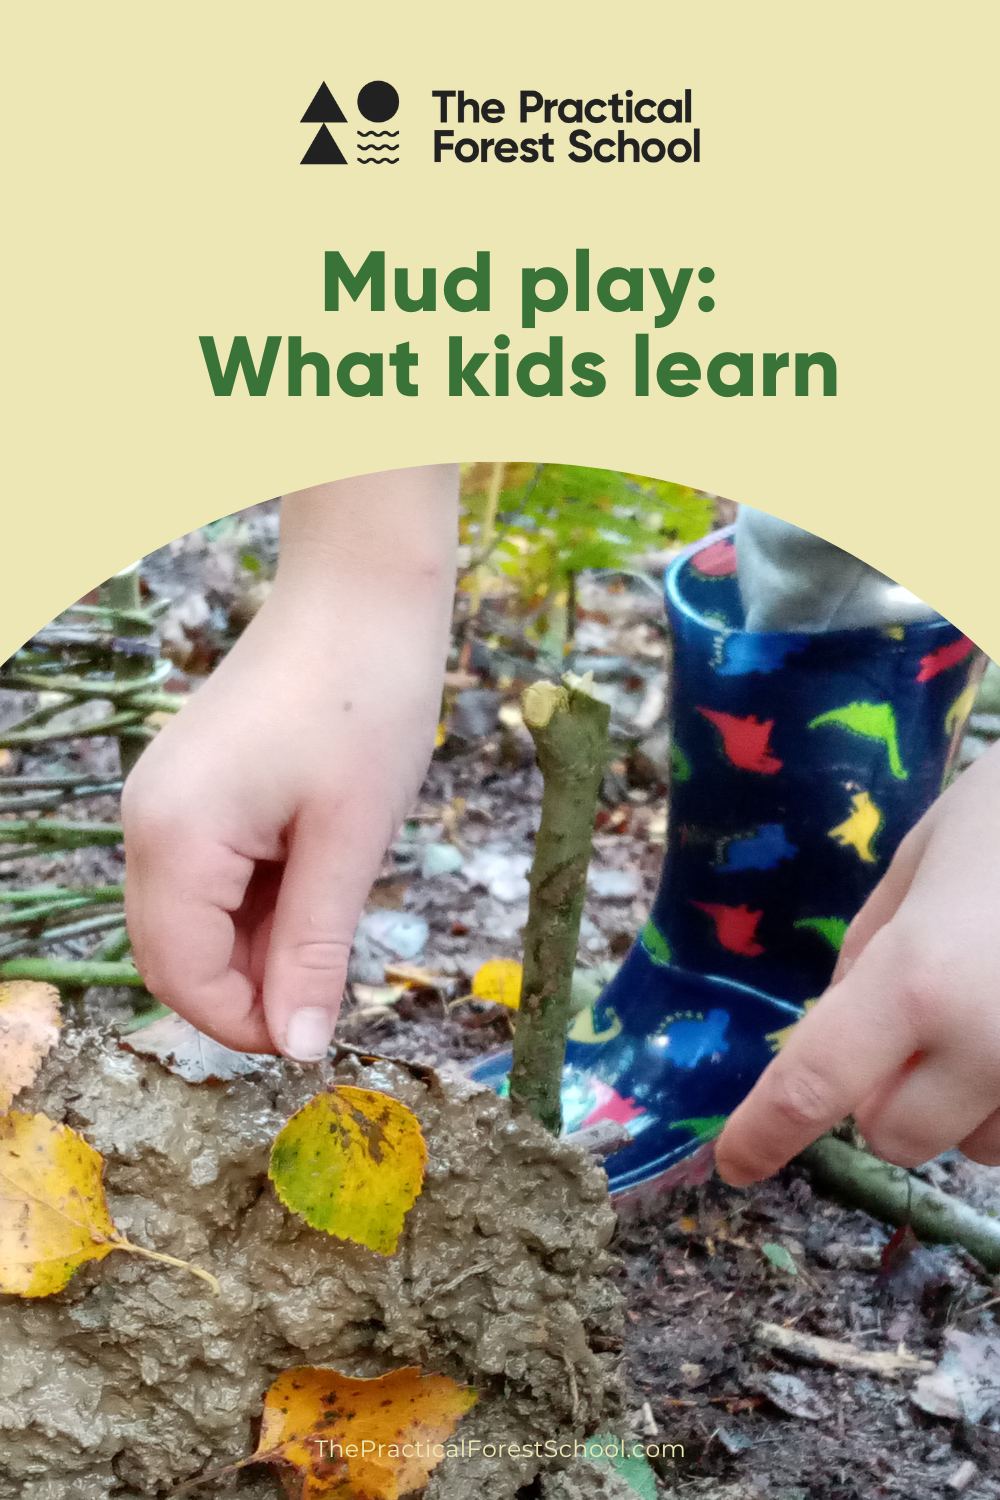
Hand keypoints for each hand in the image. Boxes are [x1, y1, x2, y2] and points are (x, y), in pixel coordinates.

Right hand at [122, 466, 457, 1058]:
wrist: (362, 594)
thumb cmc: (365, 704)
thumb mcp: (349, 841)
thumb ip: (314, 949)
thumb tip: (298, 1045)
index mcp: (175, 837)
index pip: (183, 977)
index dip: (246, 1023)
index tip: (316, 1034)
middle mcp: (147, 821)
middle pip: (173, 953)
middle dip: (247, 988)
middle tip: (332, 979)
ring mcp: (164, 800)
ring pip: (193, 918)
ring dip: (258, 942)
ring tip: (335, 900)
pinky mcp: (191, 787)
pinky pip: (209, 875)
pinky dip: (258, 898)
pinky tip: (316, 870)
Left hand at [715, 738, 999, 1183]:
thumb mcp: (924, 859)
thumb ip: (871, 949)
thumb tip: (835, 1018)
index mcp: (919, 978)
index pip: (814, 1082)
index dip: (764, 1132)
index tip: (734, 1163)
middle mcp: (988, 1047)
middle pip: (896, 1136)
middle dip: (884, 1098)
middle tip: (907, 1029)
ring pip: (979, 1146)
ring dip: (965, 1104)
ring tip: (995, 1009)